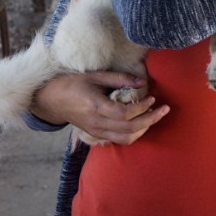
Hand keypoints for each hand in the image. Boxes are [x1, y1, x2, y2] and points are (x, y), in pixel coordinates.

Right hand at [29, 71, 169, 144]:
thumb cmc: (73, 84)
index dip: (142, 108)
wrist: (51, 99)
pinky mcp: (96, 135)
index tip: (153, 98)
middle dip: (151, 120)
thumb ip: (120, 79)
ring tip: (155, 116)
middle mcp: (96, 123)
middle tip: (164, 109)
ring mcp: (96, 131)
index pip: (124, 114)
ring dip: (144, 129)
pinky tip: (142, 122)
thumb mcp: (95, 76)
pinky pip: (119, 139)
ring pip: (126, 138)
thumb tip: (143, 82)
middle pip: (129, 129)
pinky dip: (134, 133)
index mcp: (95, 106)